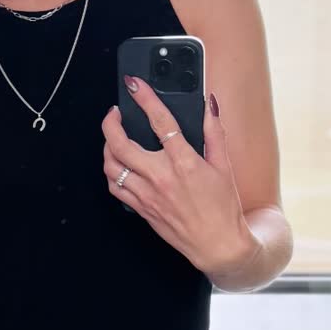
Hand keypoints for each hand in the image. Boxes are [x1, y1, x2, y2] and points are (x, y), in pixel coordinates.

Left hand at [101, 82, 258, 275]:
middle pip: (121, 144)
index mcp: (184, 163)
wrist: (217, 245)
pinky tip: (117, 165)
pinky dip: (111, 173)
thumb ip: (214, 131)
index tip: (135, 85)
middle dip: (111, 122)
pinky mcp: (141, 209)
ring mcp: (147, 195)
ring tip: (112, 138)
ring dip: (107, 148)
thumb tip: (209, 105)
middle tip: (114, 113)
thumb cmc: (222, 208)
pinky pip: (115, 188)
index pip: (160, 121)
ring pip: (112, 167)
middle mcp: (161, 178)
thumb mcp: (224, 166)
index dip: (144, 98)